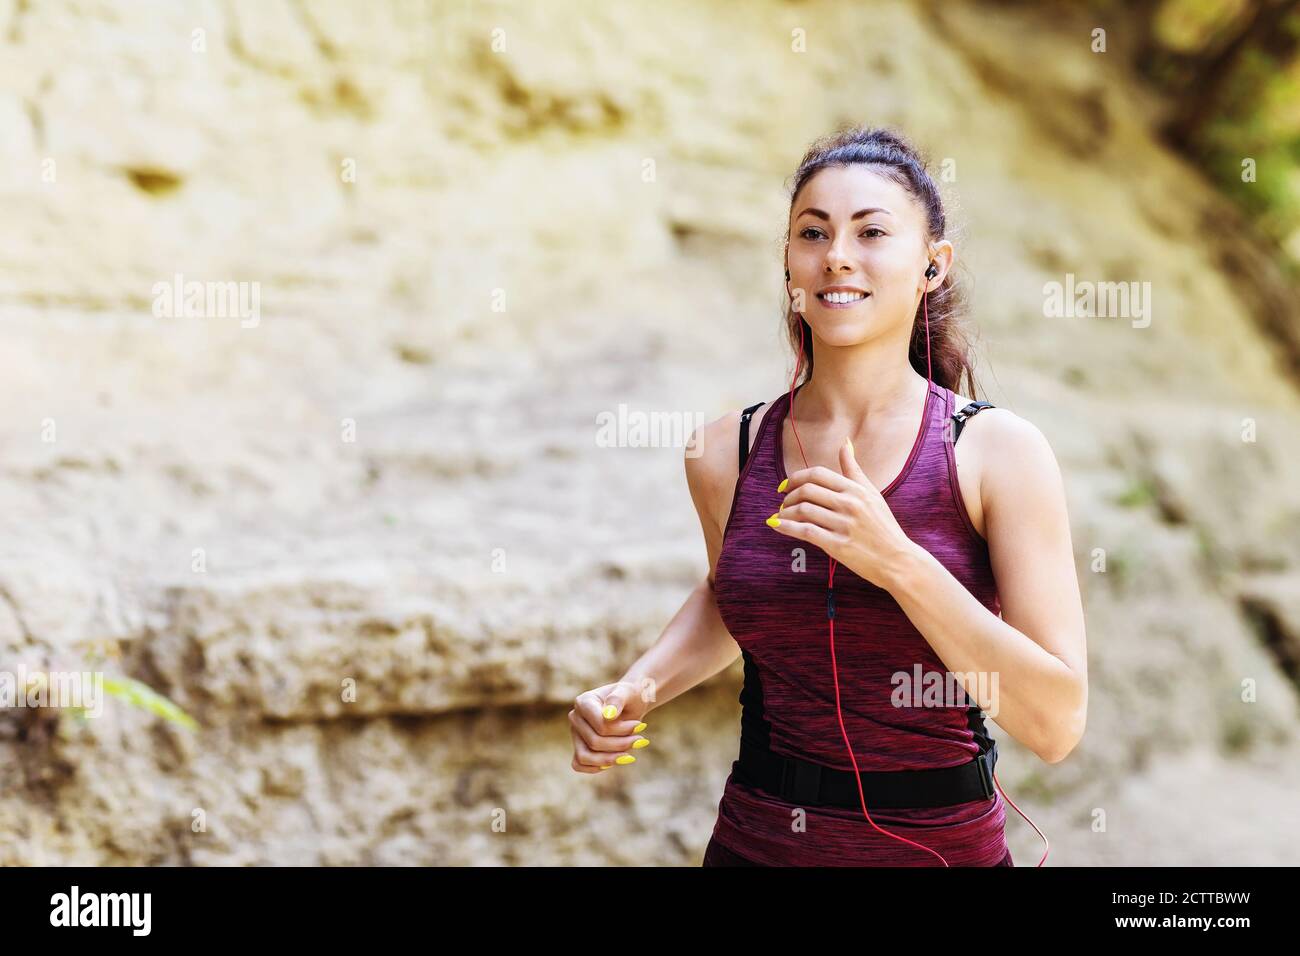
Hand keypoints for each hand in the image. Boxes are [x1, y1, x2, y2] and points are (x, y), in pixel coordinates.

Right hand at [568, 680, 651, 772]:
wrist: (631, 704)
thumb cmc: (630, 696)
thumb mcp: (628, 692)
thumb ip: (617, 700)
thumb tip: (608, 715)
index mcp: (583, 702)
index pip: (599, 726)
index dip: (621, 730)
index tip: (641, 726)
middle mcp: (575, 718)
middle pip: (594, 742)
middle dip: (621, 744)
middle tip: (641, 739)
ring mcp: (575, 734)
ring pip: (586, 757)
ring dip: (611, 759)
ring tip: (630, 755)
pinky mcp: (579, 747)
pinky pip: (579, 765)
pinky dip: (597, 767)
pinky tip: (615, 760)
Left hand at [766, 437, 915, 589]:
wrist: (898, 559)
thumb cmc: (884, 526)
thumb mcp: (872, 493)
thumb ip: (854, 469)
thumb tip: (844, 443)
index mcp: (856, 490)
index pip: (817, 474)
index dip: (795, 478)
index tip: (785, 486)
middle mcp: (850, 504)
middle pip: (806, 491)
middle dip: (788, 496)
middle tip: (783, 503)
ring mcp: (844, 525)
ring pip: (803, 511)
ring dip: (785, 512)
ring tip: (781, 516)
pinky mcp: (838, 545)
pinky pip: (805, 531)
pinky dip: (786, 527)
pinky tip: (777, 526)